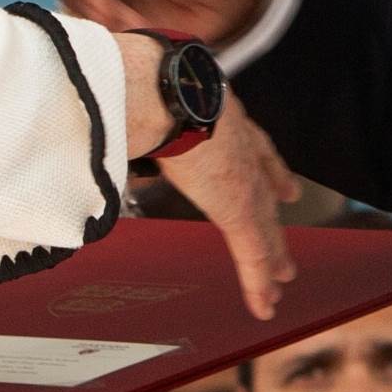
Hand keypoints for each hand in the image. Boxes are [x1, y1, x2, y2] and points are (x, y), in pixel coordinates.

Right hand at [155, 93, 297, 321]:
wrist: (162, 92)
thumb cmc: (145, 86)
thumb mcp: (148, 99)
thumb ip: (136, 117)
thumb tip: (103, 121)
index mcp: (224, 118)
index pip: (256, 149)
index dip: (271, 168)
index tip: (285, 186)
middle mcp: (242, 148)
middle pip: (264, 188)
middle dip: (276, 208)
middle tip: (289, 220)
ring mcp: (244, 180)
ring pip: (264, 226)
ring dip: (273, 254)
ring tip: (283, 278)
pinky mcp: (239, 210)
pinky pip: (253, 254)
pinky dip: (259, 283)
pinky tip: (266, 305)